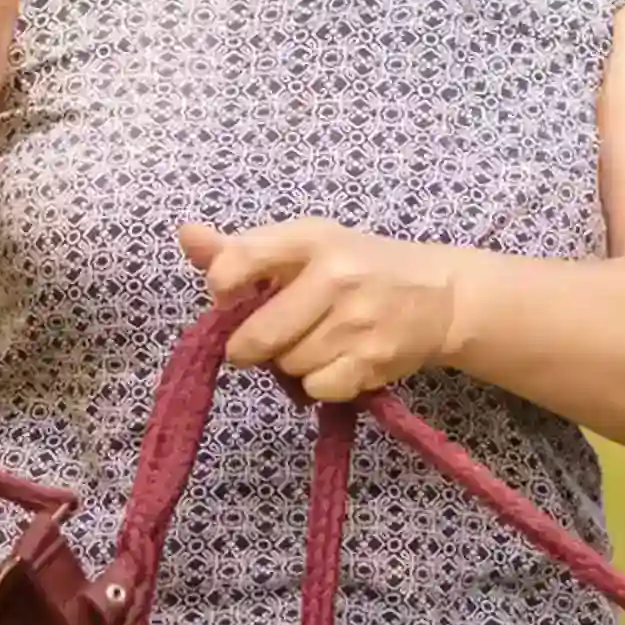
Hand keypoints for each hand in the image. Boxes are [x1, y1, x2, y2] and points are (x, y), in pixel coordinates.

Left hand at [178, 217, 459, 402]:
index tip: (231, 296)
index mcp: (310, 239)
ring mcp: (358, 321)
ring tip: (315, 341)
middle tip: (271, 334)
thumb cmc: (356, 266)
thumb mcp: (303, 245)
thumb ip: (241, 249)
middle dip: (253, 344)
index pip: (240, 260)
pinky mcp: (374, 360)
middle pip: (257, 335)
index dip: (222, 286)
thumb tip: (185, 236)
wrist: (439, 295)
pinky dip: (319, 384)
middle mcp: (335, 276)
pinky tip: (337, 360)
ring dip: (291, 362)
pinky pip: (317, 389)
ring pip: (287, 365)